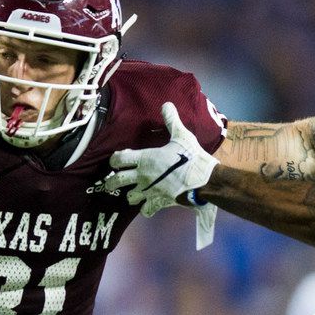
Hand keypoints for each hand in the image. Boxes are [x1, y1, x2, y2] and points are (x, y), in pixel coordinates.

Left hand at [106, 102, 218, 216]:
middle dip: (111, 181)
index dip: (114, 159)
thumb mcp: (181, 136)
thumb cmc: (191, 157)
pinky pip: (146, 210)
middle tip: (110, 181)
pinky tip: (149, 205)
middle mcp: (142, 176)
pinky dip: (146, 208)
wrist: (203, 180)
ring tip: (133, 193)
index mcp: (145, 159)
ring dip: (130, 195)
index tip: (116, 160)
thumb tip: (166, 104)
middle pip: (116, 181)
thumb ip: (171, 121)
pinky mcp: (159, 203)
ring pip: (129, 198)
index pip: (118, 159)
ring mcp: (149, 191)